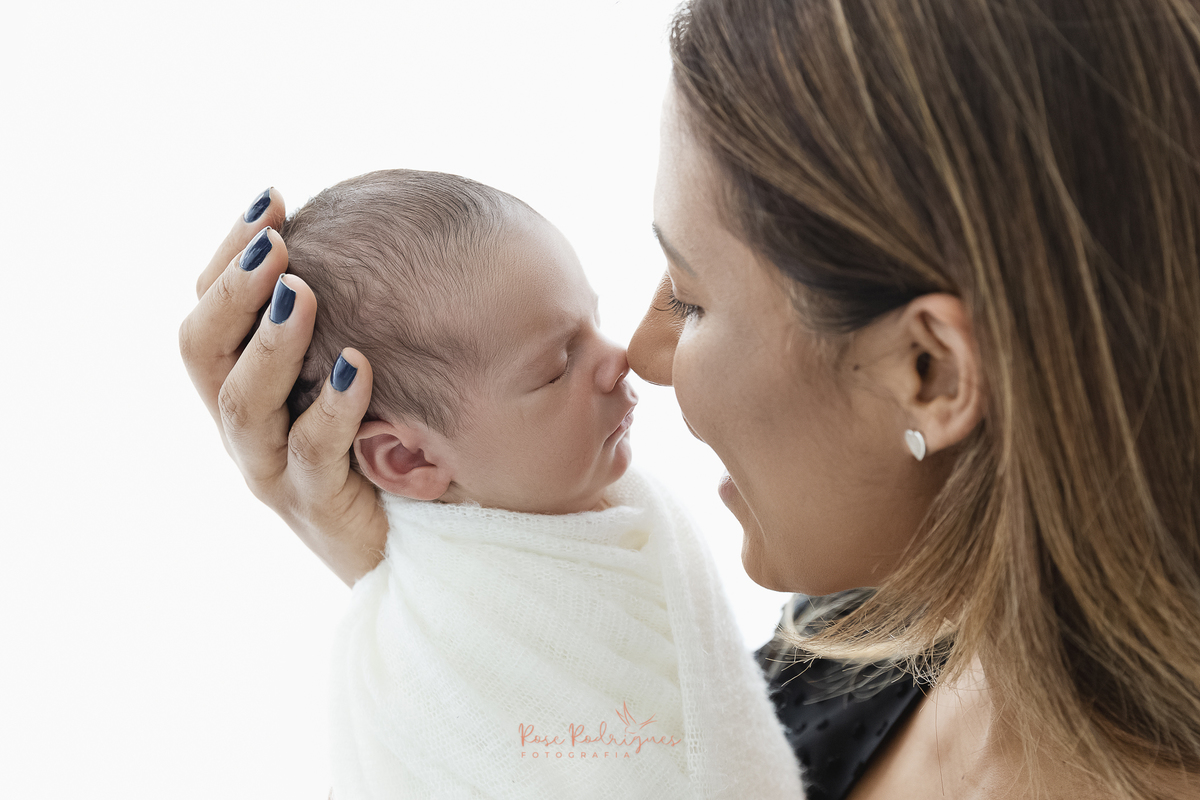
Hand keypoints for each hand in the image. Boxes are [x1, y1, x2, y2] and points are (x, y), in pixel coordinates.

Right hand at [179, 189, 387, 586]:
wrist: (405, 550)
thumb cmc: (382, 447)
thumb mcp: (351, 374)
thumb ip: (340, 320)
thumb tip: (363, 232)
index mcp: (243, 385)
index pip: (209, 311)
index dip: (228, 253)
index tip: (271, 197)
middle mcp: (242, 425)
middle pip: (200, 350)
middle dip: (233, 289)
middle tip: (275, 241)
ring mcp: (271, 468)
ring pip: (242, 403)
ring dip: (270, 342)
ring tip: (301, 291)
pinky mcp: (316, 506)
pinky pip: (312, 456)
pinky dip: (331, 409)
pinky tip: (358, 367)